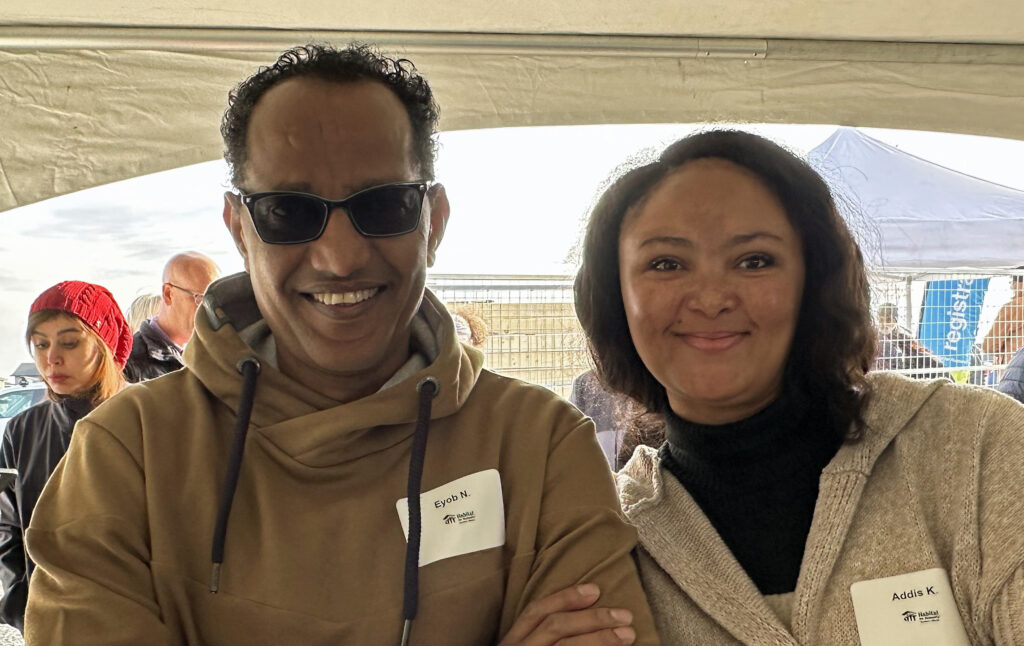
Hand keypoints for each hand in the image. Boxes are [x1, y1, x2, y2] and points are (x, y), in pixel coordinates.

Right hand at [498, 584, 635, 645]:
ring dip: (600, 639)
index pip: (536, 612)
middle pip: (556, 627)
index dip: (565, 597)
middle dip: (593, 618)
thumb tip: (586, 624)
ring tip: (627, 635)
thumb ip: (542, 641)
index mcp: (510, 645)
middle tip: (625, 616)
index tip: (595, 590)